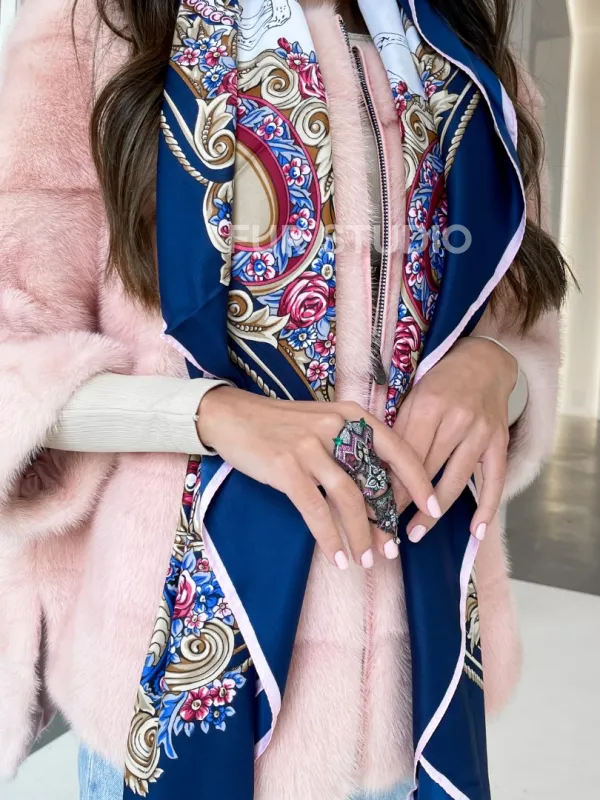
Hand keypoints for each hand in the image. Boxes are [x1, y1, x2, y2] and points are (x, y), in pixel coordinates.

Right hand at [197, 387, 439, 568]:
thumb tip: (379, 492)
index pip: (397, 448)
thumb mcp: (323, 425)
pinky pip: (316, 509)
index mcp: (351, 415)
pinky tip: (337, 557)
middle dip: (387, 520)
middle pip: (374, 480)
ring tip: (366, 560)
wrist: (233, 416)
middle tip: (392, 549)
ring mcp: (310, 446)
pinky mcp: (286, 466)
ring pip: (349, 498)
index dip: (419, 481)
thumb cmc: (282, 426)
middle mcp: (336, 426)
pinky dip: (329, 537)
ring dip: (361, 534)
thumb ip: (351, 448)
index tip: (434, 508)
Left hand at [393, 337, 517, 542]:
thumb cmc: (440, 381)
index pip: (406, 454)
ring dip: (434, 512)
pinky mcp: (500, 443)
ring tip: (416, 533)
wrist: (484, 362)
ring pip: (455, 480)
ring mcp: (482, 433)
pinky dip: (487, 508)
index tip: (372, 508)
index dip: (390, 483)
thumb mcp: (413, 396)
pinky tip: (475, 532)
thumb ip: (399, 430)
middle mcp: (458, 420)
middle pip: (428, 470)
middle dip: (405, 502)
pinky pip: (494, 481)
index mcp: (429, 406)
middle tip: (385, 528)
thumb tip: (376, 468)